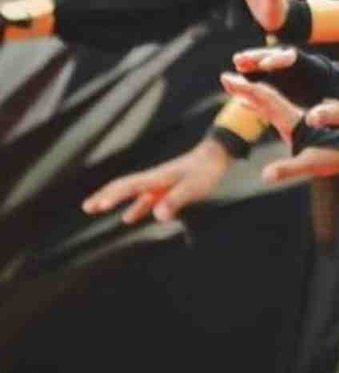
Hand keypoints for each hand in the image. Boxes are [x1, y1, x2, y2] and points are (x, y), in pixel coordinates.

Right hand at [82, 138, 231, 223]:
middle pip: (124, 187)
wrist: (218, 155)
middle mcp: (154, 179)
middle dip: (105, 196)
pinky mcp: (168, 187)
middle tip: (86, 207)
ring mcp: (160, 182)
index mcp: (157, 177)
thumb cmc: (206, 170)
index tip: (98, 205)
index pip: (129, 187)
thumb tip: (158, 215)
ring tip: (98, 209)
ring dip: (115, 200)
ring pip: (132, 192)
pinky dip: (136, 206)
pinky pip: (146, 198)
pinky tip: (131, 217)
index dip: (113, 196)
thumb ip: (176, 200)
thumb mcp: (193, 187)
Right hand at [218, 73, 338, 182]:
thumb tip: (265, 176)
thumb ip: (289, 169)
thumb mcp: (313, 164)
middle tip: (224, 77)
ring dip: (250, 90)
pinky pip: (272, 108)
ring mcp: (294, 116)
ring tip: (231, 82)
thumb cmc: (338, 154)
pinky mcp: (295, 122)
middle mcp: (293, 113)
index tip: (231, 79)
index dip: (249, 89)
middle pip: (267, 93)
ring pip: (269, 98)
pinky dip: (257, 103)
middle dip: (246, 84)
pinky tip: (247, 102)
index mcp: (294, 118)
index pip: (268, 97)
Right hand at [228, 46, 338, 123]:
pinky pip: (266, 80)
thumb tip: (312, 119)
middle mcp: (301, 68)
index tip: (267, 64)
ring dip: (251, 65)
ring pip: (268, 66)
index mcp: (315, 69)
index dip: (282, 59)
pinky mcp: (285, 84)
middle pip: (277, 56)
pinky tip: (236, 89)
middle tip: (239, 60)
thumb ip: (328, 114)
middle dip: (259, 57)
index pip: (296, 59)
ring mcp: (292, 74)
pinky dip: (253, 82)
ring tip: (233, 69)